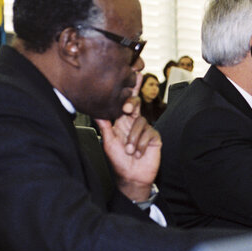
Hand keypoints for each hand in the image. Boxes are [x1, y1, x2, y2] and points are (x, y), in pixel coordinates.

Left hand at [95, 73, 160, 201]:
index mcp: (123, 122)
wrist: (132, 177)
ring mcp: (146, 129)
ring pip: (140, 122)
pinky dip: (141, 144)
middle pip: (137, 103)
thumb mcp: (109, 142)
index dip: (132, 88)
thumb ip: (105, 126)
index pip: (127, 101)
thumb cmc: (119, 161)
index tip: (135, 73)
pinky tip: (139, 153)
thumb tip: (97, 111)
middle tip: (127, 109)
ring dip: (133, 139)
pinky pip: (149, 133)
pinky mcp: (154, 137)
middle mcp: (134, 123)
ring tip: (130, 151)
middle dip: (132, 103)